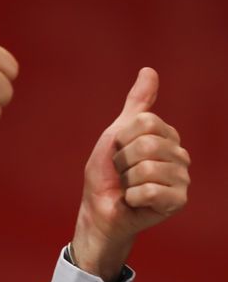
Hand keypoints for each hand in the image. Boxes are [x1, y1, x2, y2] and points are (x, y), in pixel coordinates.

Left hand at [72, 68, 190, 281]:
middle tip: (121, 174)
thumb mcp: (116, 134)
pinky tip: (134, 201)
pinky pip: (150, 190)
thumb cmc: (106, 174)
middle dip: (122, 161)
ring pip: (147, 168)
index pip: (145, 122)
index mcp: (166, 136)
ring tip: (128, 187)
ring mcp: (182, 178)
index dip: (121, 139)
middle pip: (146, 144)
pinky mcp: (178, 201)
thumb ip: (136, 105)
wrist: (99, 210)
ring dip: (126, 180)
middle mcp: (179, 155)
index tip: (117, 152)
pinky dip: (132, 197)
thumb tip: (149, 71)